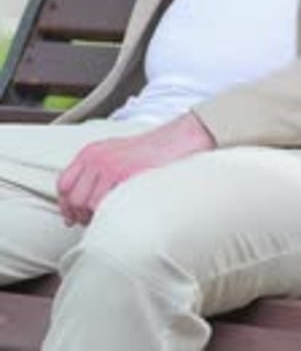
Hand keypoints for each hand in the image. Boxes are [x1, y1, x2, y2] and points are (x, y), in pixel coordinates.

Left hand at [56, 113, 214, 225]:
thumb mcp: (114, 154)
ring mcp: (110, 167)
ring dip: (96, 217)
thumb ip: (93, 175)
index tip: (73, 217)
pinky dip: (110, 214)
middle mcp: (97, 158)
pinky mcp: (125, 176)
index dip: (66, 205)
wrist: (176, 140)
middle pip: (74, 198)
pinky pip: (106, 205)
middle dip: (81, 215)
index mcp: (91, 152)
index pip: (63, 184)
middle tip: (96, 220)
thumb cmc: (149, 152)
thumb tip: (74, 209)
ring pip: (87, 205)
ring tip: (112, 217)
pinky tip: (122, 213)